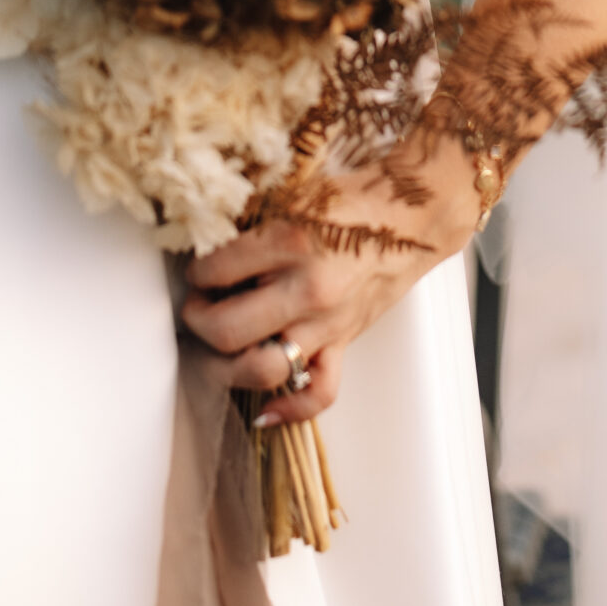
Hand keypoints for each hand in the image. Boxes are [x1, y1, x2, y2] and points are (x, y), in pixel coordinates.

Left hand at [179, 138, 484, 425]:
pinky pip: (319, 393)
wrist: (410, 217)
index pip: (216, 271)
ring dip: (226, 364)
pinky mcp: (344, 343)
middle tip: (196, 307)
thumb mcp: (293, 196)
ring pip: (261, 370)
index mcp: (291, 241)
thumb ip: (249, 222)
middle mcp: (308, 289)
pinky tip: (265, 407)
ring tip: (218, 344)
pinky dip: (289, 409)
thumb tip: (203, 244)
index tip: (198, 270)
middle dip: (198, 321)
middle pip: (227, 330)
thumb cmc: (351, 202)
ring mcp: (327, 323)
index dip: (196, 272)